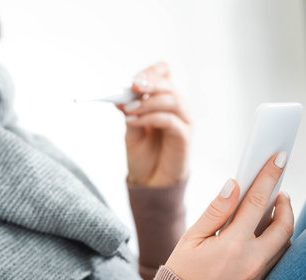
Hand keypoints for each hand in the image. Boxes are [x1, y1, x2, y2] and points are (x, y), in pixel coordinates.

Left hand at [118, 62, 191, 186]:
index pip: (163, 73)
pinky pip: (171, 120)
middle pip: (168, 84)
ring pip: (172, 100)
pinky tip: (133, 122)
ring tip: (128, 111)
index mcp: (161, 99)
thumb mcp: (130, 130)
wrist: (149, 180)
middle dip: (149, 84)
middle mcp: (175, 106)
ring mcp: (183, 120)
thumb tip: (120, 97)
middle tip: (132, 88)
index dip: (151, 73)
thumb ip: (129, 112)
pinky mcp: (184, 136)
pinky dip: (151, 118)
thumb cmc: (142, 153)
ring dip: (147, 103)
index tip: (133, 81)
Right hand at [165, 152, 293, 279]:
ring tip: (269, 209)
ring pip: (284, 243)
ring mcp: (258, 274)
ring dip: (282, 222)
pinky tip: (262, 232)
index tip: (279, 158)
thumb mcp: (190, 238)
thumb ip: (215, 211)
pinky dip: (275, 240)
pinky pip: (276, 257)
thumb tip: (233, 186)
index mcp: (232, 246)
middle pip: (284, 225)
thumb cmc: (181, 274)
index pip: (257, 203)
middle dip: (285, 203)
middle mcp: (252, 261)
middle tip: (277, 190)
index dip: (269, 177)